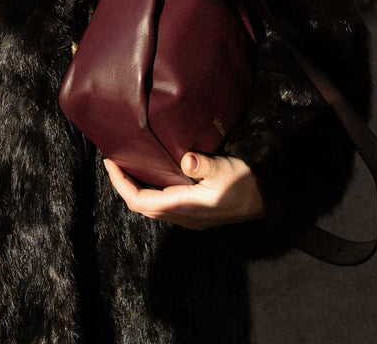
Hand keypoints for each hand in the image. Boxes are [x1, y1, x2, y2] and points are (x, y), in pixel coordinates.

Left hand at [103, 152, 265, 229]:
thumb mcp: (225, 169)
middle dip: (122, 186)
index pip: (140, 201)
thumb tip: (186, 160)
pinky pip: (162, 206)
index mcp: (183, 206)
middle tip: (113, 162)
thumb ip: (204, 165)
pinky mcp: (193, 213)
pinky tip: (151, 176)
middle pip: (140, 206)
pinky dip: (149, 192)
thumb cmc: (245, 183)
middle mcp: (181, 216)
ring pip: (151, 208)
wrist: (265, 201)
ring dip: (135, 190)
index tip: (110, 163)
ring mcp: (187, 217)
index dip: (121, 184)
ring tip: (127, 167)